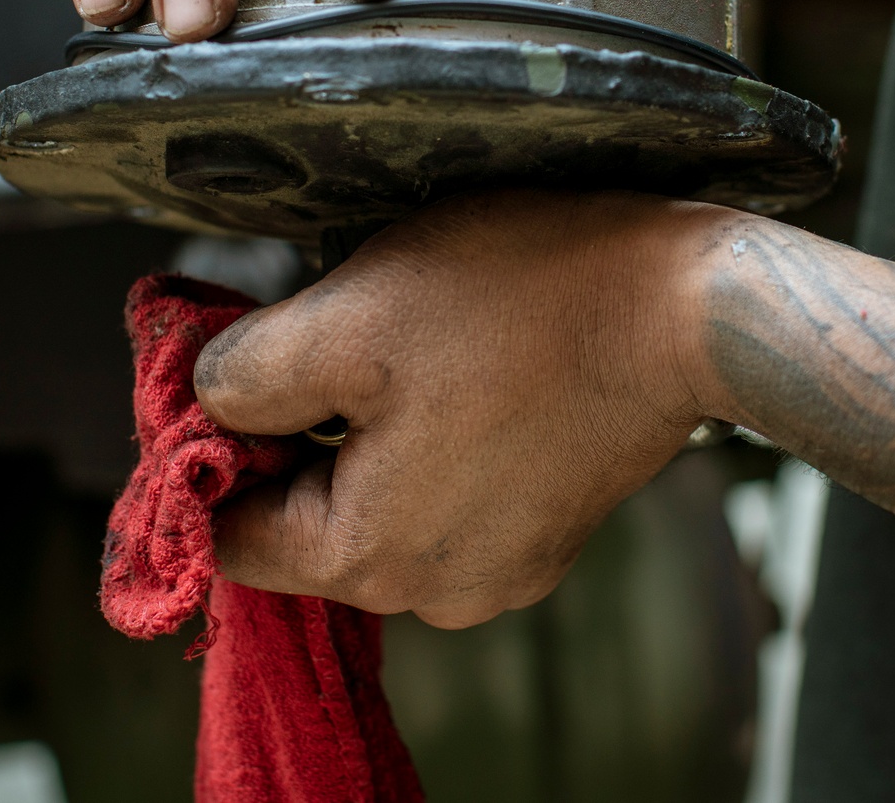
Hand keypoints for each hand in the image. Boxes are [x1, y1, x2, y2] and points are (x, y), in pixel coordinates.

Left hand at [193, 190, 716, 626]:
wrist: (688, 306)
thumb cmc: (520, 302)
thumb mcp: (350, 316)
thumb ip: (249, 376)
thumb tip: (205, 403)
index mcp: (370, 559)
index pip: (232, 537)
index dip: (213, 449)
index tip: (240, 366)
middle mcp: (436, 592)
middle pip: (307, 519)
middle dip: (299, 429)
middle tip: (331, 328)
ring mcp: (500, 567)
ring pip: (378, 499)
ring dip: (368, 426)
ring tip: (410, 340)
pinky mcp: (545, 528)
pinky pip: (445, 492)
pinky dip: (431, 435)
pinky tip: (465, 364)